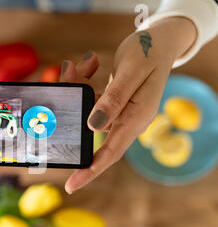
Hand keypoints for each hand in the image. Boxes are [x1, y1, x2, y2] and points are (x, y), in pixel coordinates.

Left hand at [64, 17, 196, 193]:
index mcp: (137, 117)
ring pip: (87, 111)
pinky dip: (83, 84)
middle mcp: (128, 119)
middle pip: (91, 128)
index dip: (90, 171)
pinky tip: (85, 66)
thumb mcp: (132, 72)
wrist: (160, 40)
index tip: (71, 186)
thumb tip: (94, 126)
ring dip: (77, 89)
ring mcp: (120, 113)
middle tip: (67, 78)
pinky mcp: (112, 104)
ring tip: (76, 66)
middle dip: (73, 112)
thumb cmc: (149, 52)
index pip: (111, 152)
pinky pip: (90, 100)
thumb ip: (114, 99)